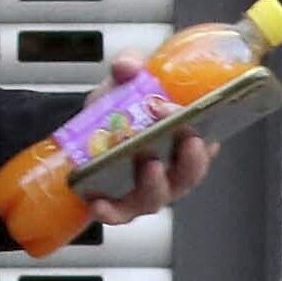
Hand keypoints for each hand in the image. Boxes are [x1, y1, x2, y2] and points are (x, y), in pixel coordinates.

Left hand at [81, 50, 218, 227]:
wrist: (79, 141)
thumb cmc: (115, 114)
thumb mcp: (123, 83)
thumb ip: (129, 66)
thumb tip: (128, 66)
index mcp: (179, 142)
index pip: (202, 143)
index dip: (198, 131)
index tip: (179, 110)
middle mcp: (169, 170)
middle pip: (189, 176)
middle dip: (191, 160)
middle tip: (185, 139)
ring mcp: (145, 191)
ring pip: (159, 198)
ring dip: (156, 183)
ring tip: (149, 165)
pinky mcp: (118, 206)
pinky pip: (119, 214)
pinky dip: (111, 211)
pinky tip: (100, 202)